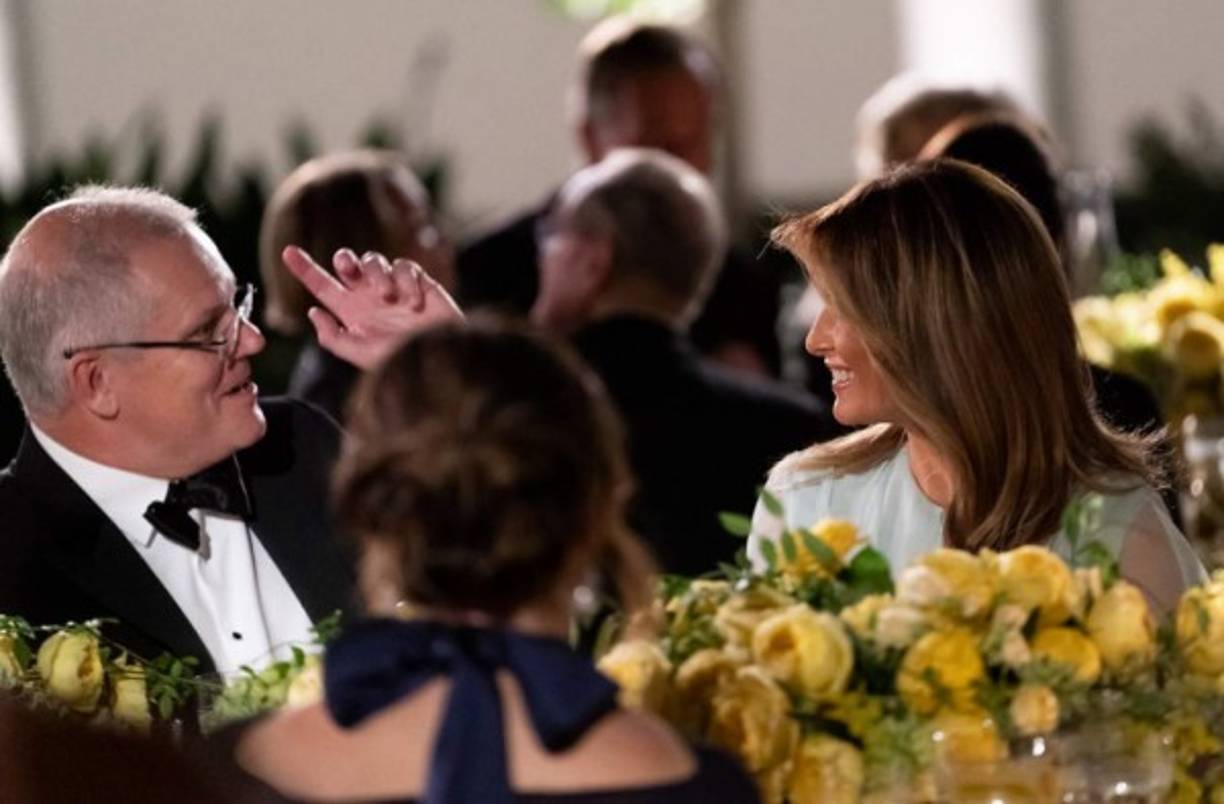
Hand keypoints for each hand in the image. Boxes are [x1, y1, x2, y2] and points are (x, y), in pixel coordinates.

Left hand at [281, 246, 464, 369]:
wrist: (440, 358)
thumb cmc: (401, 361)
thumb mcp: (361, 356)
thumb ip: (334, 337)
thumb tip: (313, 311)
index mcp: (351, 312)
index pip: (322, 286)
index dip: (304, 269)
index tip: (286, 251)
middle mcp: (369, 296)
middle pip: (348, 262)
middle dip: (345, 260)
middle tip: (348, 270)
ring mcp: (393, 286)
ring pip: (375, 260)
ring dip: (379, 276)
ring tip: (391, 299)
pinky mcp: (417, 281)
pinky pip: (405, 267)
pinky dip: (407, 282)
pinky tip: (415, 303)